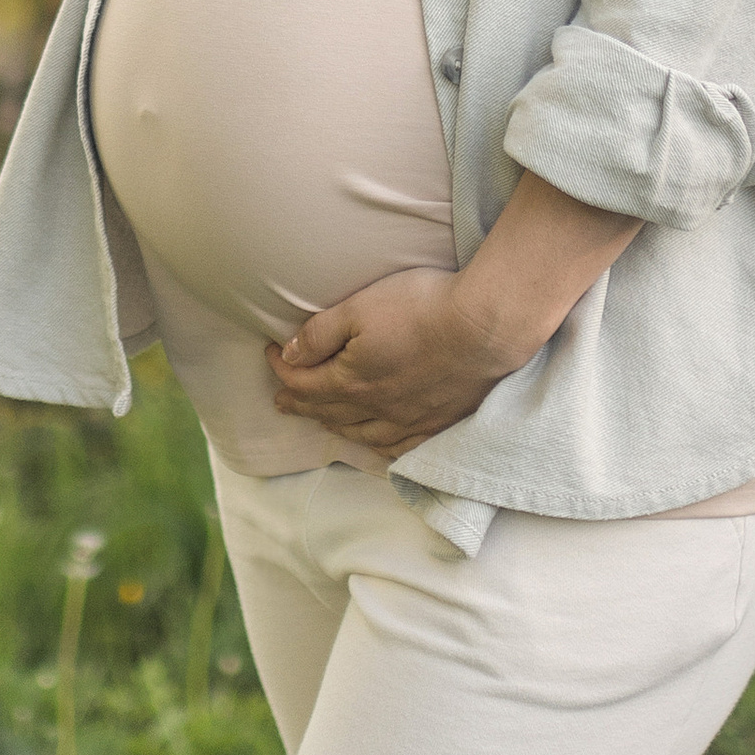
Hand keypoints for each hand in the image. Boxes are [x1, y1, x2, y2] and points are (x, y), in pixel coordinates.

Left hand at [267, 269, 511, 455]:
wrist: (485, 329)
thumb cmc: (421, 308)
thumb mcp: (359, 307)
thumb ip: (320, 334)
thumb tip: (289, 356)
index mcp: (351, 381)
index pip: (303, 382)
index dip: (280, 368)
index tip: (270, 353)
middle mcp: (376, 409)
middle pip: (328, 412)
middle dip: (300, 403)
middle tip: (283, 401)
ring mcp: (409, 421)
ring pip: (361, 434)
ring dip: (335, 426)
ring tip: (323, 422)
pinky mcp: (439, 423)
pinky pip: (401, 446)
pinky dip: (381, 446)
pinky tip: (379, 444)